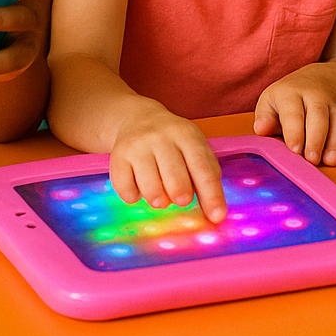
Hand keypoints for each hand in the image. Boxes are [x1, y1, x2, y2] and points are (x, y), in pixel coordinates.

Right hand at [109, 100, 226, 221]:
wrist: (138, 118)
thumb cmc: (175, 143)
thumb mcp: (195, 149)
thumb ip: (206, 176)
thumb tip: (215, 213)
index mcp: (187, 136)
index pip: (203, 168)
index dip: (211, 195)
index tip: (217, 217)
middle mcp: (161, 137)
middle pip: (174, 177)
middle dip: (181, 195)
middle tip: (182, 200)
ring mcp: (138, 146)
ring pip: (150, 186)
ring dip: (158, 200)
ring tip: (161, 197)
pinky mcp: (118, 156)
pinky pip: (125, 189)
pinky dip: (134, 197)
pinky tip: (139, 188)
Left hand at [254, 63, 335, 165]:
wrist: (320, 79)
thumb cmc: (288, 98)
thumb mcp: (270, 102)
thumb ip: (265, 117)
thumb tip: (261, 129)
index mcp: (291, 94)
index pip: (293, 112)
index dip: (294, 131)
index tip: (295, 150)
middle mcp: (314, 96)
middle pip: (319, 116)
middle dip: (317, 139)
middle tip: (313, 160)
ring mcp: (333, 103)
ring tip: (331, 160)